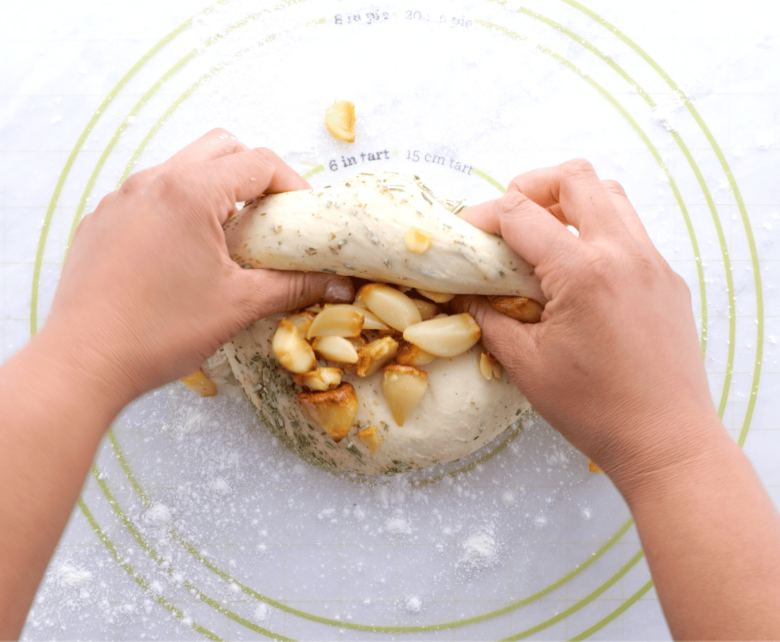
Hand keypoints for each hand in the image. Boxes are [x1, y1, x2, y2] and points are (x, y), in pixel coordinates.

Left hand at [44, 129, 352, 404]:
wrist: (84, 362)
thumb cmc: (160, 333)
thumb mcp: (239, 305)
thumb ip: (295, 286)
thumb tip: (339, 285)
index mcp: (189, 193)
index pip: (258, 162)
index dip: (293, 183)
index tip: (305, 214)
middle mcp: (151, 182)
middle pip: (220, 148)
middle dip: (255, 175)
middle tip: (271, 216)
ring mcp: (120, 198)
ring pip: (182, 168)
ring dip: (216, 190)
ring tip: (230, 236)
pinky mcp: (102, 220)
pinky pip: (150, 195)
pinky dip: (179, 208)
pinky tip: (184, 253)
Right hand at [457, 159, 720, 487]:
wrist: (666, 440)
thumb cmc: (594, 409)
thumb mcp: (525, 364)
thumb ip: (490, 318)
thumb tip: (467, 294)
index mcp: (582, 272)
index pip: (520, 212)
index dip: (483, 215)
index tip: (466, 232)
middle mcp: (623, 254)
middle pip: (574, 177)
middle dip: (530, 185)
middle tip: (507, 217)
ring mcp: (652, 262)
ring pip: (609, 194)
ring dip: (569, 201)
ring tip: (543, 234)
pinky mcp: (667, 279)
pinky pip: (630, 230)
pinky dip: (597, 230)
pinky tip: (578, 270)